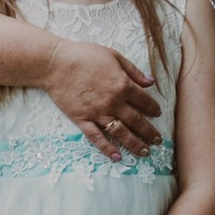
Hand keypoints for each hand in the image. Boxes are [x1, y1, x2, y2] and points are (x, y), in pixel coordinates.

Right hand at [44, 38, 162, 159]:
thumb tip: (151, 82)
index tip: (158, 114)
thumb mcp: (114, 56)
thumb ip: (134, 71)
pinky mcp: (82, 120)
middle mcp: (113, 102)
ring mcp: (97, 113)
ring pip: (121, 133)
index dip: (153, 109)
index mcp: (123, 85)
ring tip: (145, 152)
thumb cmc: (85, 56)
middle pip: (136, 121)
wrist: (55, 63)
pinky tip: (117, 158)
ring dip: (135, 144)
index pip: (145, 102)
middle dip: (150, 133)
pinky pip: (96, 138)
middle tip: (158, 141)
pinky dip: (107, 149)